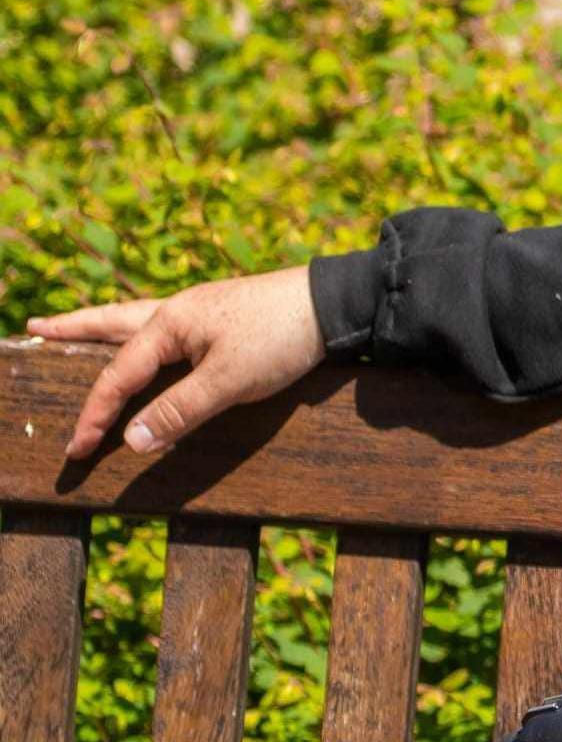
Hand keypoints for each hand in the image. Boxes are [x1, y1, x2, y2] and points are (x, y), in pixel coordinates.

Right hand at [27, 266, 327, 458]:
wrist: (334, 304)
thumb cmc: (280, 338)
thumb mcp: (229, 381)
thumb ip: (180, 411)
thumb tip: (132, 442)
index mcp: (170, 323)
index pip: (118, 375)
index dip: (96, 414)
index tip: (77, 449)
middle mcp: (177, 310)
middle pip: (112, 323)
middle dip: (73, 329)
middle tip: (35, 326)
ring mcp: (201, 310)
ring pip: (139, 320)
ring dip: (104, 325)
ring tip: (75, 326)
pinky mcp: (224, 317)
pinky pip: (169, 327)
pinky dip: (146, 334)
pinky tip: (150, 337)